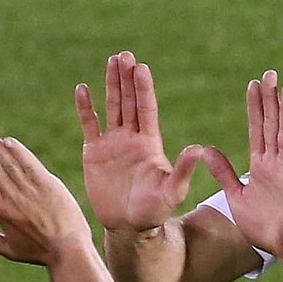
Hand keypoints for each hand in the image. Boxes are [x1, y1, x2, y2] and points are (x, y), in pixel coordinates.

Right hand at [0, 126, 92, 265]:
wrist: (69, 250)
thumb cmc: (40, 252)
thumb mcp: (9, 249)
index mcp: (1, 210)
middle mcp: (13, 197)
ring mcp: (31, 190)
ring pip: (9, 162)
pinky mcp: (49, 185)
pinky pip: (30, 164)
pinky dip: (19, 152)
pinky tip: (9, 140)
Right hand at [77, 51, 212, 234]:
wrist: (129, 226)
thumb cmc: (154, 211)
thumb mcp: (172, 192)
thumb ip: (183, 170)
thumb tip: (199, 149)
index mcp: (150, 143)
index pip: (146, 109)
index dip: (144, 88)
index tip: (141, 68)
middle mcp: (132, 138)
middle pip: (130, 101)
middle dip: (127, 78)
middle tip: (125, 55)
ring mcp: (113, 143)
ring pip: (112, 106)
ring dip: (111, 84)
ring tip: (112, 61)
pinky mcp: (94, 152)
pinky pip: (89, 124)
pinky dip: (85, 107)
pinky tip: (83, 88)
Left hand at [199, 71, 282, 263]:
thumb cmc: (262, 225)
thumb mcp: (235, 195)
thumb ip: (223, 172)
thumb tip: (205, 150)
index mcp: (261, 165)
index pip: (257, 129)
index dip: (255, 107)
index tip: (253, 85)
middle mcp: (275, 163)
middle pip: (272, 125)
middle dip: (271, 99)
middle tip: (270, 73)